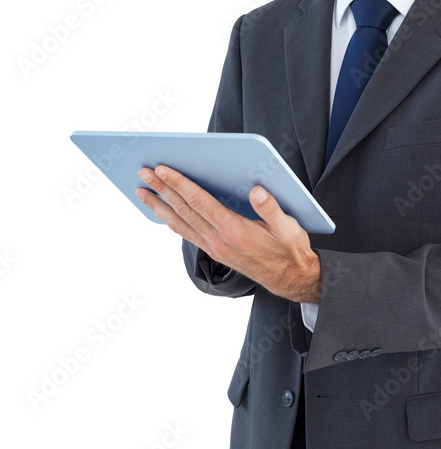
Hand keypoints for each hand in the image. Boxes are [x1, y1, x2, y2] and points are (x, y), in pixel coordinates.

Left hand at [135, 166, 320, 302]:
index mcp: (234, 230)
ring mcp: (213, 247)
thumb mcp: (289, 228)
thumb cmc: (290, 250)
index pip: (200, 202)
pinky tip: (162, 213)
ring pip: (179, 223)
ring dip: (158, 206)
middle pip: (183, 210)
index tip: (164, 169)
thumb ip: (271, 208)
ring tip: (141, 191)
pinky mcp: (214, 252)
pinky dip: (170, 221)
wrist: (290, 278)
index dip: (180, 184)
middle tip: (143, 172)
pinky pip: (186, 234)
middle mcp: (218, 240)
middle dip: (162, 189)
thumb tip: (257, 190)